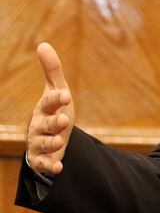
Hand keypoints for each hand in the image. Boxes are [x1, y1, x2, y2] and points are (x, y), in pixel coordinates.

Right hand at [26, 42, 74, 174]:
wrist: (47, 138)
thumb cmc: (53, 111)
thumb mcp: (56, 91)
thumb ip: (52, 71)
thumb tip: (42, 44)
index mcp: (44, 108)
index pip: (50, 102)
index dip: (57, 99)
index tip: (66, 95)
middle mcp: (39, 125)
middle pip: (46, 124)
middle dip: (54, 122)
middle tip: (64, 120)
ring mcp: (39, 143)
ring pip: (44, 143)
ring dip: (52, 143)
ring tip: (60, 142)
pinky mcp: (42, 159)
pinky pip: (44, 164)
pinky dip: (50, 166)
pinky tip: (58, 168)